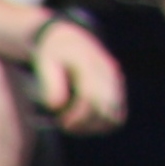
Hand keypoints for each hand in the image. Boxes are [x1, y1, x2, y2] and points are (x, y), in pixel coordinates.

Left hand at [30, 19, 123, 134]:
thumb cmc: (55, 53)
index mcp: (91, 63)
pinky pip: (118, 117)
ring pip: (115, 117)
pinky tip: (84, 122)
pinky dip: (102, 125)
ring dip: (94, 126)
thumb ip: (50, 82)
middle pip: (106, 109)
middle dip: (84, 123)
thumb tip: (57, 106)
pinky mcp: (119, 91)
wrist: (72, 39)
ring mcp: (117, 82)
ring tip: (74, 124)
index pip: (90, 96)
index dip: (77, 115)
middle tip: (64, 123)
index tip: (61, 121)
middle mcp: (109, 73)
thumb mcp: (45, 61)